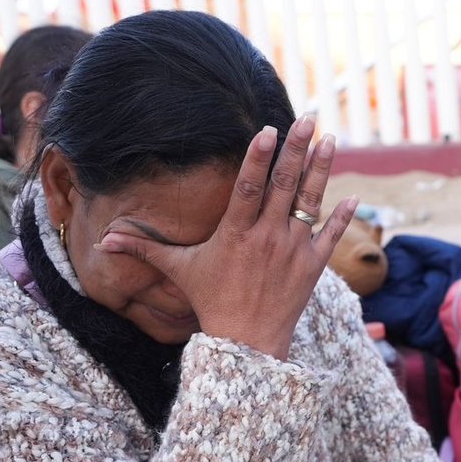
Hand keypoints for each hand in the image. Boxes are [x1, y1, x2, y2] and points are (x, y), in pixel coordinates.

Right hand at [97, 114, 357, 359]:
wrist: (247, 342)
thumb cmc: (211, 301)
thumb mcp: (179, 271)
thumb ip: (145, 249)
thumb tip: (106, 239)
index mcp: (236, 232)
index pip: (249, 187)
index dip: (259, 157)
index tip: (268, 130)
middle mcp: (267, 237)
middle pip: (284, 185)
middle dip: (296, 149)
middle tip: (308, 120)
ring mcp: (293, 250)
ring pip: (309, 203)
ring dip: (321, 170)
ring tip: (330, 140)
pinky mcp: (313, 266)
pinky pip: (330, 236)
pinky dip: (343, 217)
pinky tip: (354, 196)